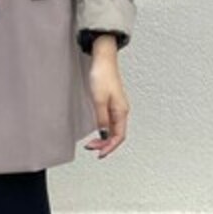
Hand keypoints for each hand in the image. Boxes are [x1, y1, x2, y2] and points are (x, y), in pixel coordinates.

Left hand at [82, 36, 130, 158]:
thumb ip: (101, 119)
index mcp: (121, 111)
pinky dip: (103, 130)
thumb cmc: (102, 76)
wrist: (103, 59)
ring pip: (113, 129)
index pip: (118, 137)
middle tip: (90, 148)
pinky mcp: (112, 103)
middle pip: (116, 134)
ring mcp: (117, 107)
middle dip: (104, 144)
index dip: (109, 147)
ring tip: (91, 143)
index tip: (99, 154)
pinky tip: (96, 131)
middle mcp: (121, 111)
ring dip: (103, 138)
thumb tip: (103, 134)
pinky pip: (110, 122)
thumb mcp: (99, 100)